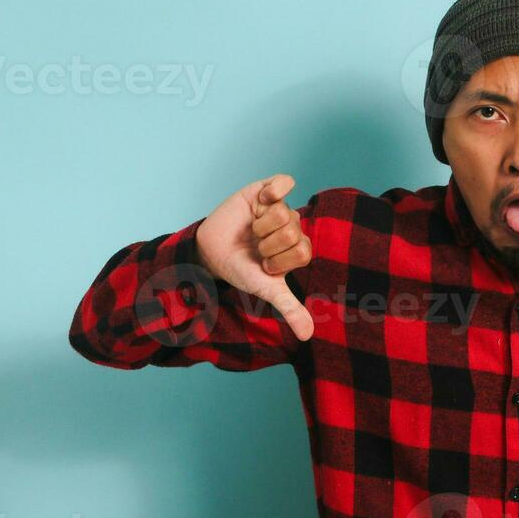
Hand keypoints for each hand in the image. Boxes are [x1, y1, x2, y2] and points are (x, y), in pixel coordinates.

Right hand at [196, 173, 314, 341]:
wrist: (211, 252)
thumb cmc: (242, 270)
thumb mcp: (266, 290)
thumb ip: (290, 308)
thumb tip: (307, 336)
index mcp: (299, 248)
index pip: (303, 251)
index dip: (280, 261)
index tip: (265, 265)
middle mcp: (293, 227)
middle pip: (292, 232)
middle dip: (267, 244)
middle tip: (256, 247)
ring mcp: (280, 208)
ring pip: (283, 212)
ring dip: (260, 226)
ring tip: (251, 231)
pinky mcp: (266, 190)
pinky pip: (284, 181)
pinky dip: (275, 189)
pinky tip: (261, 199)